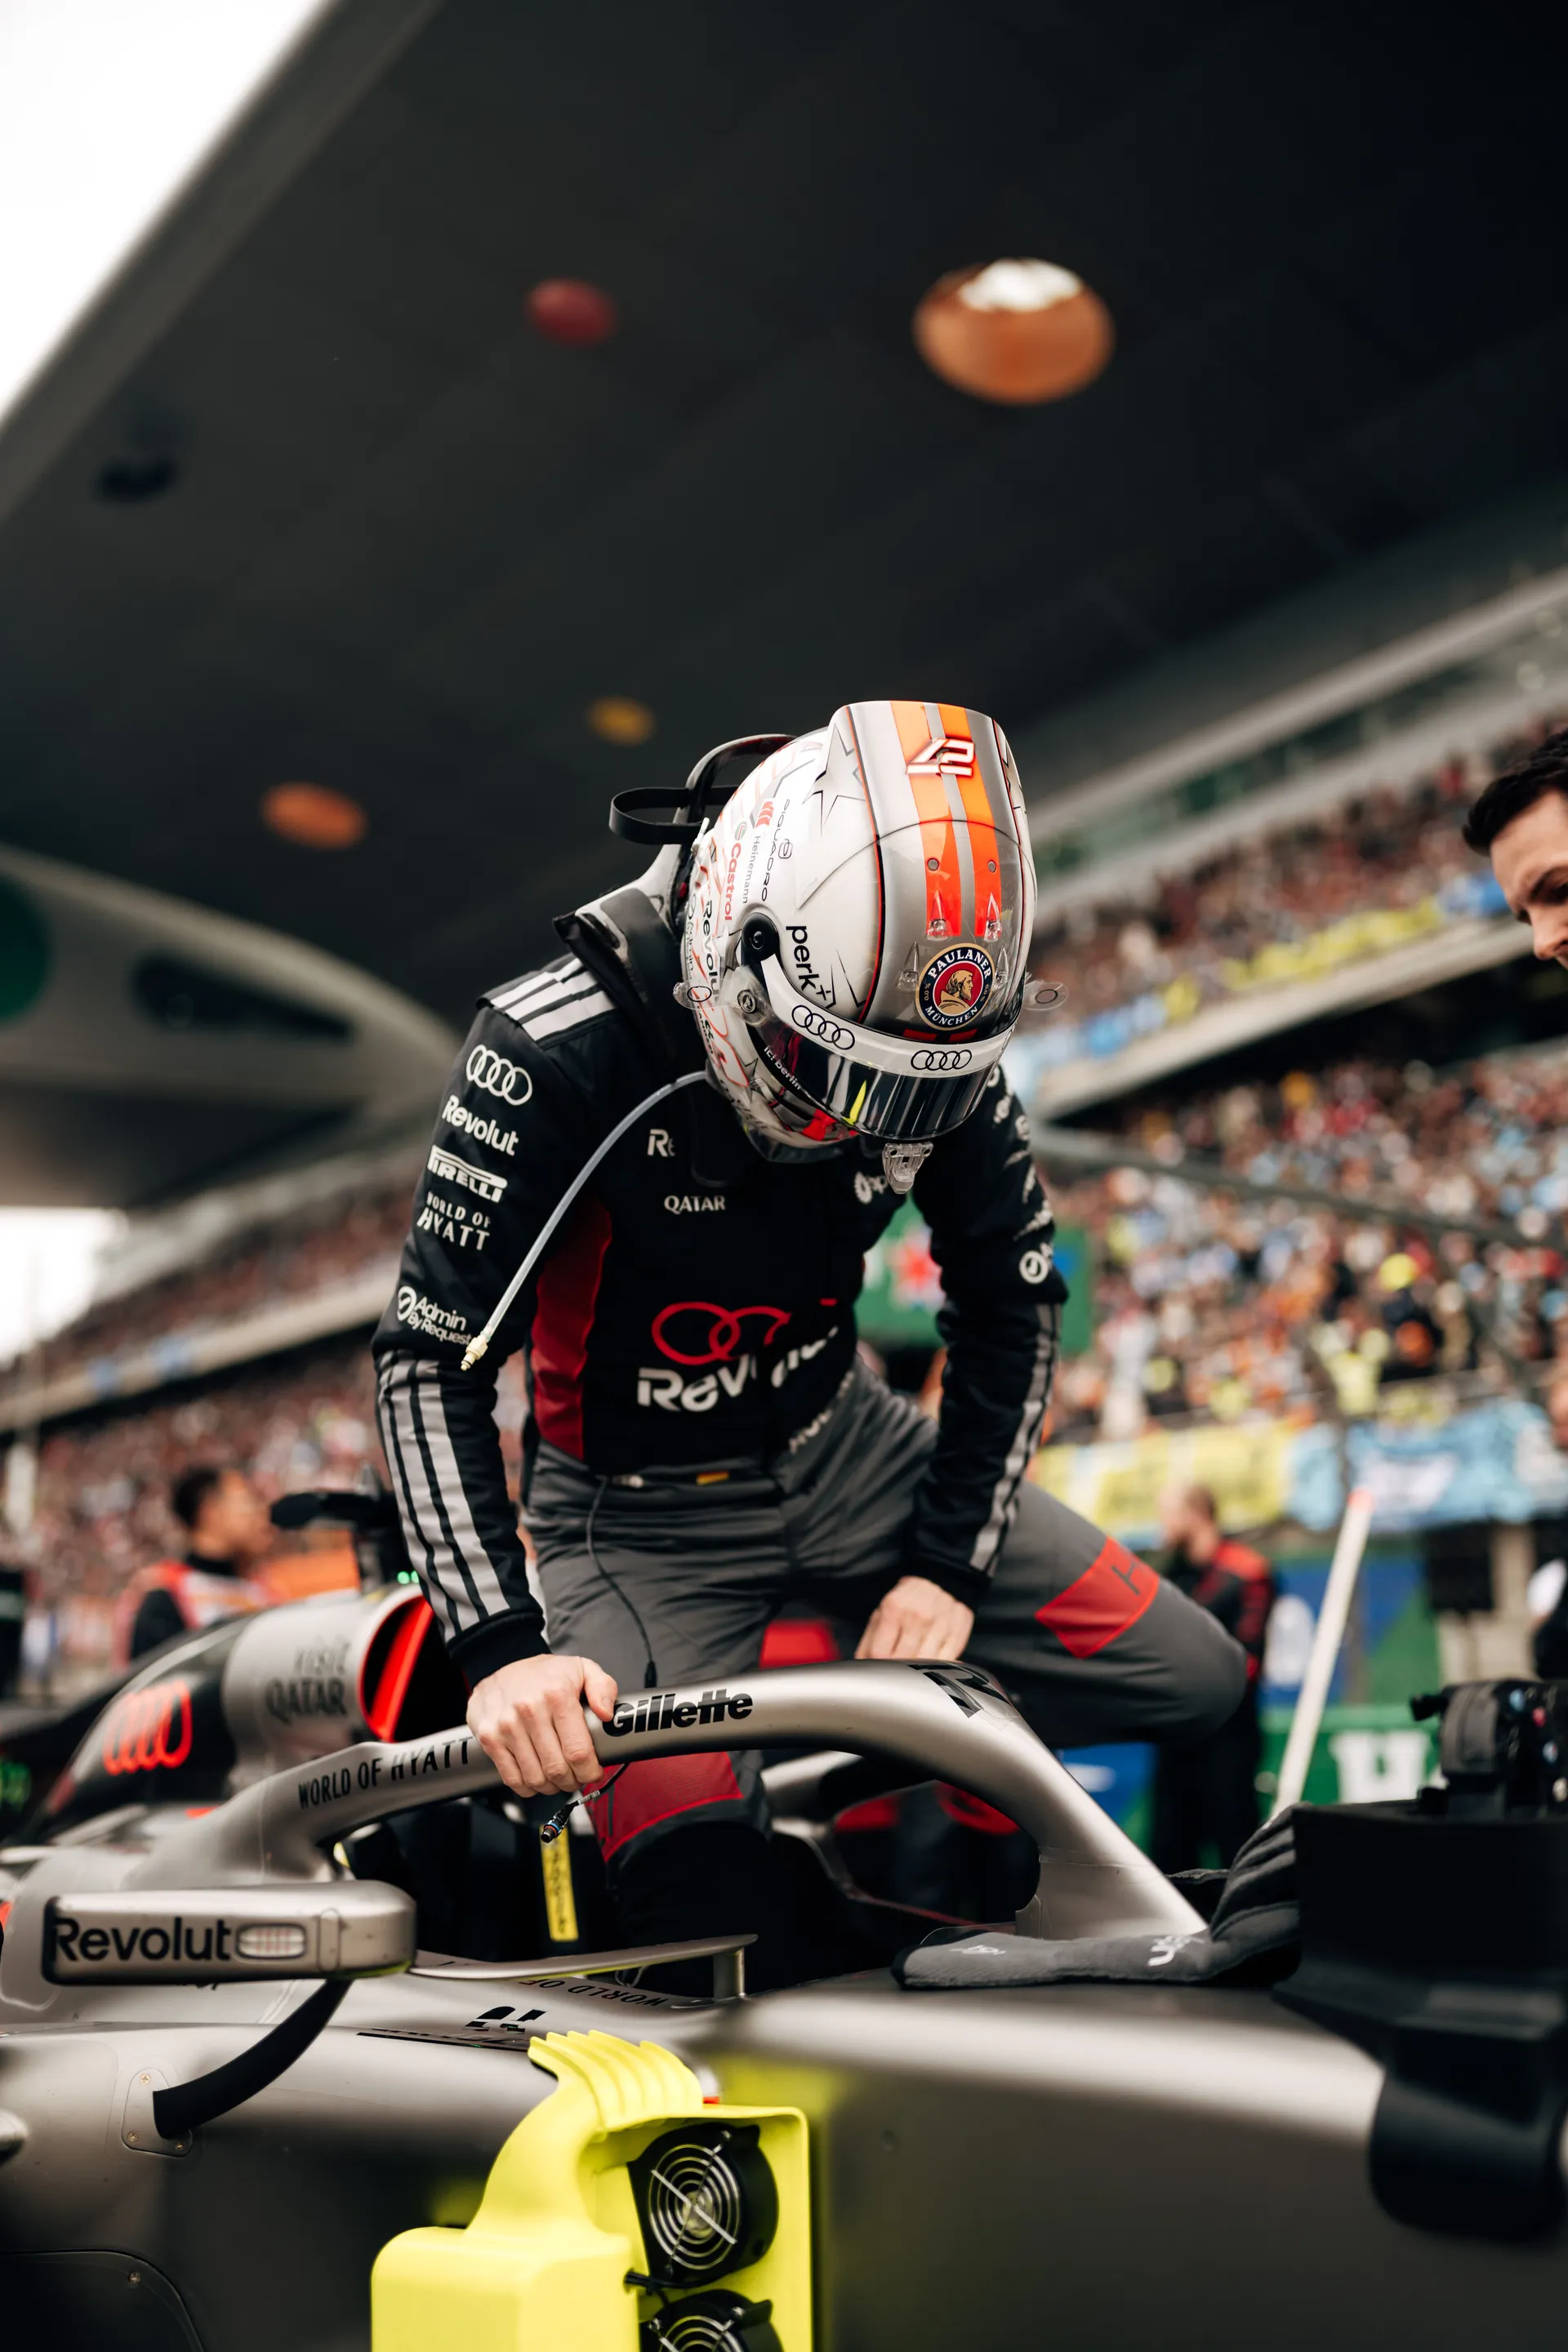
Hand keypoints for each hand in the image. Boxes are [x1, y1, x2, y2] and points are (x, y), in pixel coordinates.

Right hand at [466, 1653, 617, 1796]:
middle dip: (572, 1781)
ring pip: (535, 1778)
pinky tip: (536, 1779)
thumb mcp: (581, 1669)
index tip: (594, 1772)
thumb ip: (603, 1688)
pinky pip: (511, 1778)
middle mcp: (530, 1710)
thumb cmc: (543, 1674)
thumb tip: (607, 1714)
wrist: (501, 1666)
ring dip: (551, 1787)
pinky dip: (528, 1787)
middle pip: (557, 1769)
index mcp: (557, 1694)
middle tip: (577, 1777)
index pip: (578, 1751)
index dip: (590, 1771)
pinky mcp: (490, 1738)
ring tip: (558, 1778)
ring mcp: (506, 1726)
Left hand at [855, 1575, 973, 1663]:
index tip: (876, 1671)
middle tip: (892, 1674)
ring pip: (922, 1665)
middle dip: (893, 1672)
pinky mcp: (957, 1635)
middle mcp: (917, 1616)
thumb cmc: (908, 1601)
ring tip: (910, 1671)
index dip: (874, 1667)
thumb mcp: (882, 1612)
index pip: (878, 1652)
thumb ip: (868, 1641)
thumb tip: (860, 1667)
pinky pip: (944, 1663)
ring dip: (914, 1674)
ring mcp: (939, 1626)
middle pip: (900, 1660)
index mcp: (894, 1608)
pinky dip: (934, 1670)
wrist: (944, 1580)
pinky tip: (929, 1667)